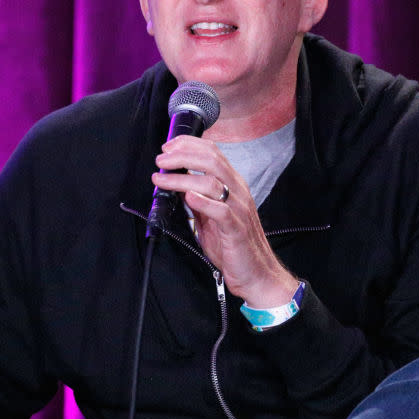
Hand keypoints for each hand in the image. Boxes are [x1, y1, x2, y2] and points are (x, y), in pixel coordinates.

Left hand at [152, 135, 297, 306]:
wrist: (256, 273)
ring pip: (212, 182)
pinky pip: (221, 210)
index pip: (213, 153)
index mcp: (233, 185)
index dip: (189, 145)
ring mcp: (239, 209)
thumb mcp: (210, 216)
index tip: (168, 146)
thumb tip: (176, 185)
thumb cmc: (233, 245)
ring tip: (162, 179)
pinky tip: (187, 197)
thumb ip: (196, 199)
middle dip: (182, 156)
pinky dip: (203, 201)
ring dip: (182, 178)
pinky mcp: (236, 229)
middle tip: (161, 160)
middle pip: (211, 161)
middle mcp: (238, 191)